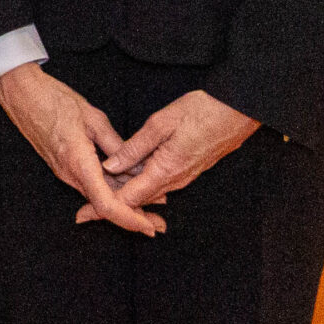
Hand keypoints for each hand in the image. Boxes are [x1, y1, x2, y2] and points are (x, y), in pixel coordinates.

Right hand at [0, 64, 157, 234]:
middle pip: (105, 207)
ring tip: (152, 205)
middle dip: (133, 217)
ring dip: (124, 204)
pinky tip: (128, 187)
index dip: (129, 219)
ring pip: (99, 197)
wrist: (21, 94)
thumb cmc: (55, 100)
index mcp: (79, 163)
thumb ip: (116, 145)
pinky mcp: (63, 166)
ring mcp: (64, 172)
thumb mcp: (93, 119)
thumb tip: (137, 167)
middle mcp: (70, 174)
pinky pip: (90, 186)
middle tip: (160, 224)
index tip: (149, 226)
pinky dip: (111, 191)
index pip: (106, 205)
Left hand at [84, 89, 257, 219]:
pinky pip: (159, 184)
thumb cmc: (203, 110)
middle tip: (83, 213)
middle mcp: (176, 180)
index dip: (105, 206)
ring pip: (148, 193)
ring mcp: (184, 177)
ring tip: (97, 199)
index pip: (130, 199)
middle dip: (110, 207)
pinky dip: (140, 187)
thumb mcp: (162, 123)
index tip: (84, 213)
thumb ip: (134, 147)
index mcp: (166, 170)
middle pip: (138, 201)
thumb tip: (110, 166)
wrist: (239, 110)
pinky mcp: (189, 170)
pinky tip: (126, 180)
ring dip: (125, 198)